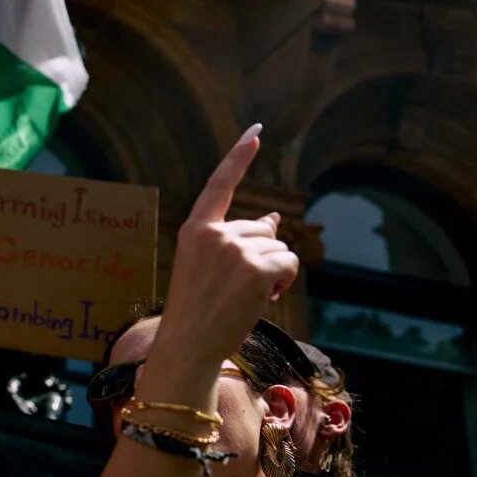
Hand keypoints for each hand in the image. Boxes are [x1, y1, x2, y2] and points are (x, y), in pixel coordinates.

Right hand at [155, 125, 299, 371]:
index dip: (238, 158)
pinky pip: (287, 263)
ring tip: (246, 296)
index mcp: (194, 230)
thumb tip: (273, 217)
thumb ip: (238, 240)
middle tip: (235, 287)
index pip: (219, 186)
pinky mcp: (256, 268)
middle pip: (261, 228)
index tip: (256, 133)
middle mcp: (213, 234)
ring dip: (274, 272)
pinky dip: (282, 282)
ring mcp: (234, 249)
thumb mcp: (210, 267)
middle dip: (261, 255)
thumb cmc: (198, 308)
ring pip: (278, 248)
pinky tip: (262, 298)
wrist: (189, 343)